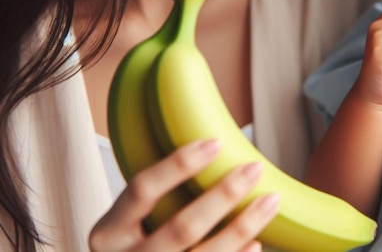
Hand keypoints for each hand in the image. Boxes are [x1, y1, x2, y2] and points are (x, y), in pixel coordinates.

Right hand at [90, 139, 278, 251]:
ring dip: (242, 228)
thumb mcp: (128, 222)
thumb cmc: (134, 245)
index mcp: (109, 232)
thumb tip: (213, 148)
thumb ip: (157, 196)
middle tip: (254, 168)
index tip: (216, 142)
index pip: (142, 189)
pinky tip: (255, 243)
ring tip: (270, 201)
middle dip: (223, 195)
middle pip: (180, 228)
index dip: (179, 164)